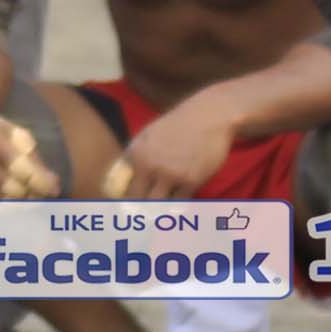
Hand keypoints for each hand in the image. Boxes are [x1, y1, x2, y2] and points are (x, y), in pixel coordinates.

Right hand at [0, 110, 57, 204]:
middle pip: (10, 189)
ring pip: (0, 201)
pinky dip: (3, 205)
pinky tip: (10, 199)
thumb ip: (36, 161)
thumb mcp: (18, 137)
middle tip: (41, 196)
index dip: (40, 183)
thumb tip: (53, 187)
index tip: (52, 190)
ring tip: (28, 197)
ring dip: (18, 203)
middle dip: (30, 195)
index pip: (20, 169)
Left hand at [110, 100, 242, 201]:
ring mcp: (170, 175)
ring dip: (158, 209)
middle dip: (140, 209)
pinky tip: (177, 202)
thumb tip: (121, 176)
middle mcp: (149, 166)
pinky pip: (180, 202)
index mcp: (135, 154)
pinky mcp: (191, 181)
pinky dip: (177, 204)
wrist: (209, 116)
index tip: (129, 208)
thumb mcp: (148, 134)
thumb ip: (134, 155)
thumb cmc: (178, 123)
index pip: (123, 187)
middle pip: (138, 200)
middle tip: (143, 215)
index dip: (125, 200)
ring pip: (158, 205)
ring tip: (160, 212)